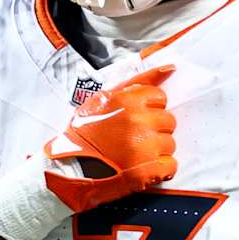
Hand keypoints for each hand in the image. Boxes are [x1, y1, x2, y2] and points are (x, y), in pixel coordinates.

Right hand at [42, 64, 176, 211]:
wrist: (67, 167)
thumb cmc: (85, 131)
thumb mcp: (104, 98)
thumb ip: (138, 81)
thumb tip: (171, 68)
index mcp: (128, 101)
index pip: (160, 98)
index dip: (149, 109)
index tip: (135, 120)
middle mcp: (138, 121)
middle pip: (168, 121)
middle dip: (154, 130)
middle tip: (132, 139)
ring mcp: (144, 147)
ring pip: (169, 144)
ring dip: (155, 150)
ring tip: (133, 155)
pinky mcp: (147, 171)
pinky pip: (170, 166)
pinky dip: (158, 170)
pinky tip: (140, 168)